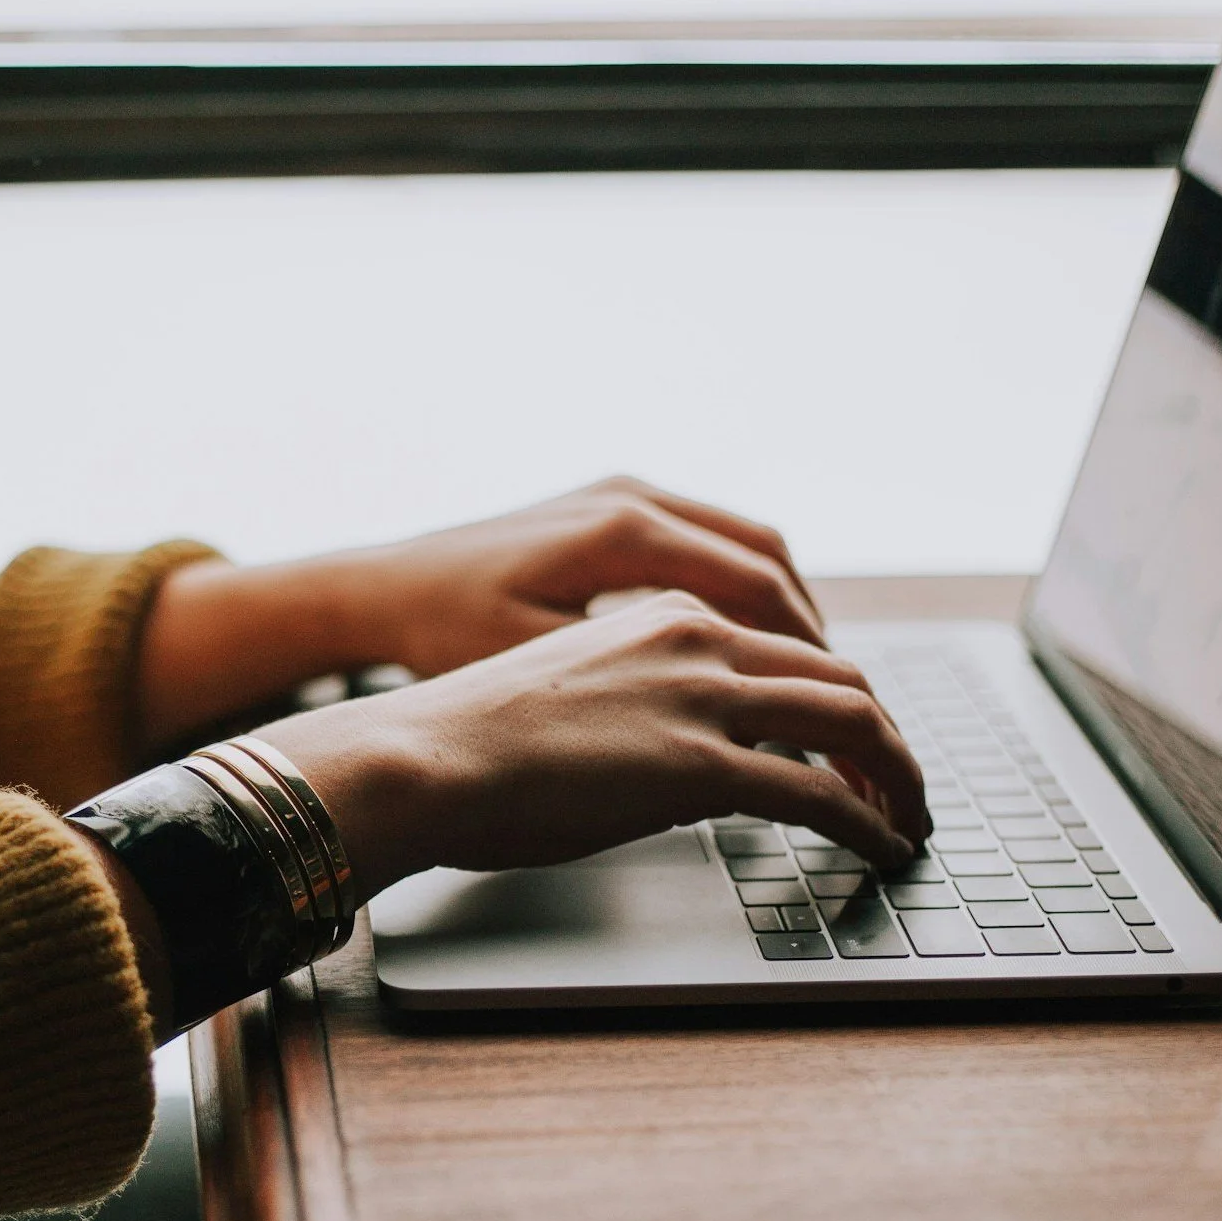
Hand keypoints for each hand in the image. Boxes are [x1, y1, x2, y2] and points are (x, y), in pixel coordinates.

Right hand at [256, 591, 927, 901]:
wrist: (420, 755)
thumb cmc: (472, 738)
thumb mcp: (575, 693)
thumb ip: (646, 704)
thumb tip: (683, 759)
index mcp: (668, 616)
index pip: (790, 649)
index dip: (840, 700)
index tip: (857, 743)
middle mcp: (699, 640)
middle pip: (840, 677)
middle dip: (887, 737)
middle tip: (904, 785)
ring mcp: (703, 698)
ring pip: (851, 722)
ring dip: (897, 776)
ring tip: (911, 820)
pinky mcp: (699, 765)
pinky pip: (821, 793)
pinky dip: (869, 821)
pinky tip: (883, 848)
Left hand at [345, 476, 824, 675]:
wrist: (380, 589)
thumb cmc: (445, 635)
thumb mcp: (542, 670)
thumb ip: (640, 687)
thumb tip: (734, 728)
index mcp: (623, 533)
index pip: (757, 588)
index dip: (809, 654)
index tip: (835, 707)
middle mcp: (633, 497)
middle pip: (766, 558)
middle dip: (811, 631)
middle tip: (841, 696)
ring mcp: (622, 493)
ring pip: (744, 543)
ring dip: (784, 607)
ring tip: (807, 674)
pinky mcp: (609, 505)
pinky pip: (707, 540)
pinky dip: (743, 589)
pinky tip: (746, 641)